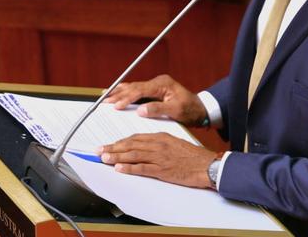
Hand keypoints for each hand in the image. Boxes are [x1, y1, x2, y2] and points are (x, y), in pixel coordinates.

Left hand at [98, 132, 215, 187]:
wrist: (207, 165)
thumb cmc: (192, 156)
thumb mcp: (175, 143)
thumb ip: (159, 143)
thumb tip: (145, 146)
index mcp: (161, 137)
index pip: (136, 137)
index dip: (121, 141)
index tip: (110, 144)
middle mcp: (158, 145)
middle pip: (131, 145)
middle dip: (113, 148)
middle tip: (100, 150)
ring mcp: (160, 157)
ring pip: (133, 155)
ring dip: (117, 157)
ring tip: (104, 158)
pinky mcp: (162, 170)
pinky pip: (142, 168)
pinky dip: (129, 168)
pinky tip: (119, 169)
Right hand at [103, 74, 207, 126]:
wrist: (201, 109)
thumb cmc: (191, 110)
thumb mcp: (176, 111)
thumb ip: (158, 109)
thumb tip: (140, 110)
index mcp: (163, 84)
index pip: (141, 90)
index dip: (127, 98)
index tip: (117, 106)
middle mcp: (158, 82)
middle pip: (135, 86)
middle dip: (119, 94)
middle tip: (105, 101)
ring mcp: (157, 85)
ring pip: (134, 87)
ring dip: (120, 92)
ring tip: (106, 96)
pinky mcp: (156, 91)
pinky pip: (138, 90)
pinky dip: (127, 92)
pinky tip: (118, 92)